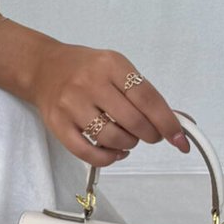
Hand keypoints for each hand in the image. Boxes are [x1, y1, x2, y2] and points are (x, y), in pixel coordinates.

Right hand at [0, 16, 189, 167]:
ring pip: (112, 138)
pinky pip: (89, 153)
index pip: (147, 98)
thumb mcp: (116, 68)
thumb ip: (144, 93)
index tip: (179, 139)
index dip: (167, 122)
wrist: (44, 68)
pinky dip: (108, 158)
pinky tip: (115, 153)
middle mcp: (90, 83)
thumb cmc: (86, 69)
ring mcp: (71, 105)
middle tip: (150, 135)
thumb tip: (178, 122)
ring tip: (127, 139)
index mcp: (111, 65)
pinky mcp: (58, 124)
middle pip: (133, 121)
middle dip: (149, 135)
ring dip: (128, 145)